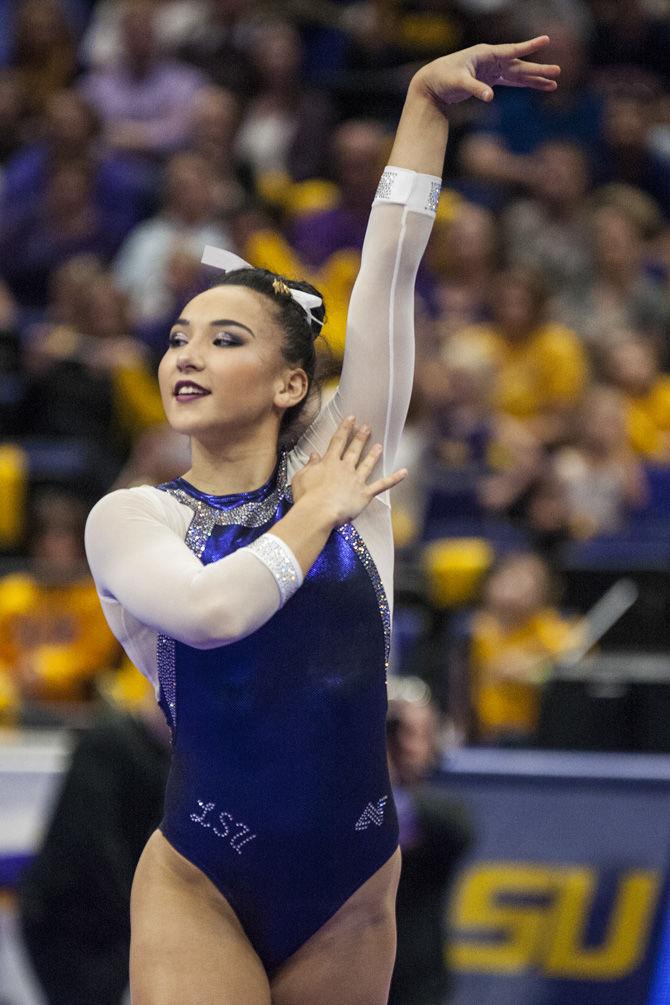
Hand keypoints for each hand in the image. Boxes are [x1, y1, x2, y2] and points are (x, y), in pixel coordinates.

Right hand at [291, 416, 406, 525]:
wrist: (318, 512)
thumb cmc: (306, 496)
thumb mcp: (301, 477)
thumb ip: (309, 465)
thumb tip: (314, 454)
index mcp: (329, 463)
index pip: (338, 441)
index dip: (345, 428)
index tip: (351, 418)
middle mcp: (345, 468)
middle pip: (354, 450)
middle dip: (361, 437)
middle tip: (367, 427)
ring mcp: (356, 480)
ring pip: (367, 464)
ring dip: (374, 454)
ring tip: (379, 446)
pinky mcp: (365, 494)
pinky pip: (382, 485)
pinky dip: (394, 479)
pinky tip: (404, 472)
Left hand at [414, 36, 559, 107]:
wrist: (432, 84)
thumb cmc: (443, 78)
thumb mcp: (458, 83)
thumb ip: (475, 89)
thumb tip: (490, 98)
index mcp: (486, 53)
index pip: (512, 50)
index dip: (529, 46)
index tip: (546, 40)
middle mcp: (493, 60)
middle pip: (520, 65)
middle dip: (539, 70)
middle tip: (558, 72)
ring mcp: (493, 70)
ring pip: (519, 74)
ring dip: (535, 79)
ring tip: (554, 83)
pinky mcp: (491, 80)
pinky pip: (512, 82)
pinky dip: (524, 85)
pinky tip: (538, 86)